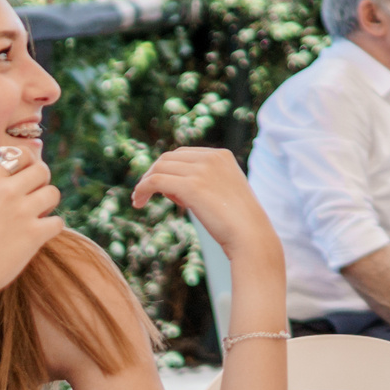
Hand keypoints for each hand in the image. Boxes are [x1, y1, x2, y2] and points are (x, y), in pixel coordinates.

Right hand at [0, 149, 63, 309]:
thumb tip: (32, 158)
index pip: (19, 155)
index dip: (27, 165)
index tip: (25, 177)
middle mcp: (4, 190)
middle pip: (41, 170)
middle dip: (41, 183)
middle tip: (32, 198)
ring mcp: (21, 211)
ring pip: (53, 193)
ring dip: (47, 205)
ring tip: (33, 219)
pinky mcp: (34, 233)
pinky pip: (57, 222)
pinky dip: (50, 229)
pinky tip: (36, 237)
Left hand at [133, 147, 282, 268]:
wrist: (250, 236)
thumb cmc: (238, 222)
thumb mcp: (224, 193)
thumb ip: (204, 184)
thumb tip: (172, 188)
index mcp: (222, 155)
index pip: (183, 154)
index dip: (169, 169)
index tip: (163, 188)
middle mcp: (212, 158)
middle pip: (168, 157)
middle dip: (154, 173)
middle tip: (145, 193)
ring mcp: (202, 170)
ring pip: (159, 168)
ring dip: (144, 182)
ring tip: (140, 200)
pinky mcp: (191, 186)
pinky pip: (155, 181)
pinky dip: (142, 189)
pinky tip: (138, 202)